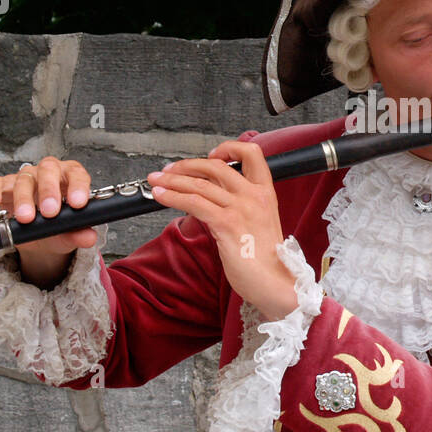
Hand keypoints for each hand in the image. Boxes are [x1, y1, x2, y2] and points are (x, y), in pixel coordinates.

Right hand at [0, 157, 98, 283]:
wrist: (39, 237)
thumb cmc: (58, 226)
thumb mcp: (70, 233)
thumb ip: (79, 234)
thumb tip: (89, 237)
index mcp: (70, 177)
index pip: (77, 174)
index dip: (78, 186)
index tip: (78, 203)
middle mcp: (48, 173)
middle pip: (48, 170)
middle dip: (49, 190)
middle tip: (50, 212)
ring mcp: (26, 177)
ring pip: (24, 179)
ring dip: (24, 198)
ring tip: (25, 217)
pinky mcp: (5, 186)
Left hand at [147, 141, 299, 319]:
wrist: (275, 283)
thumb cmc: (265, 258)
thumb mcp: (257, 222)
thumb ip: (236, 204)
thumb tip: (208, 195)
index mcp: (265, 192)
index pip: (251, 153)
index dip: (228, 148)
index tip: (210, 155)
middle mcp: (254, 196)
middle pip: (216, 166)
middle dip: (186, 165)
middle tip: (168, 170)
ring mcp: (241, 209)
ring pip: (200, 184)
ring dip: (172, 180)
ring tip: (155, 181)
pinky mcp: (227, 224)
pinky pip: (193, 203)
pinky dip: (173, 197)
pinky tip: (161, 196)